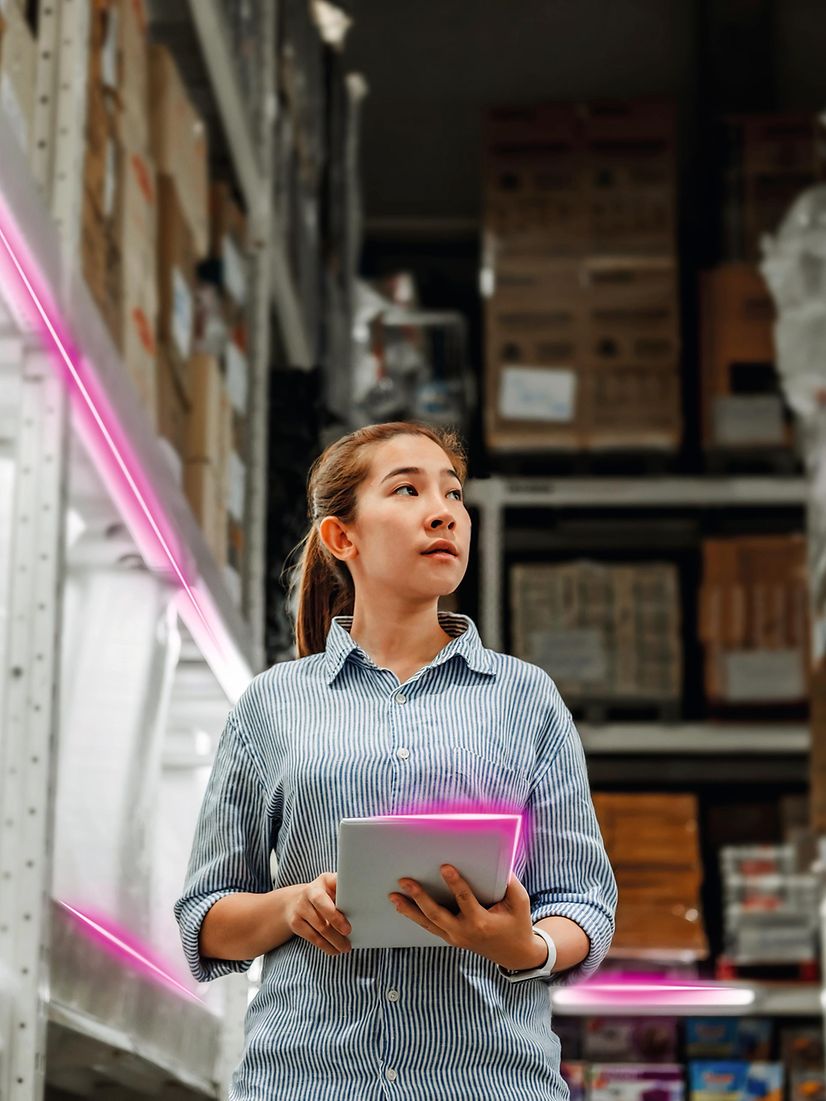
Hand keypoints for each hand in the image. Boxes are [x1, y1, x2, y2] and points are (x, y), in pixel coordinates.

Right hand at [285, 873, 351, 956]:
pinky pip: (313, 938)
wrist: (293, 902)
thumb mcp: (332, 887)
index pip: (333, 883)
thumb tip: (364, 905)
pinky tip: (335, 950)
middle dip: (338, 922)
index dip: (341, 894)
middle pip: (324, 908)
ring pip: (320, 927)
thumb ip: (345, 892)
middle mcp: (309, 891)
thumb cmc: (322, 895)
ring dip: (335, 940)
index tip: (352, 911)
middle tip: (349, 932)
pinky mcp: (295, 923)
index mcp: (323, 880)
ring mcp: (300, 907)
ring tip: (346, 947)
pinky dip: (326, 946)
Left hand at [389, 866, 540, 969]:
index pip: (464, 899)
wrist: (514, 954)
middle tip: (405, 880)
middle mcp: (464, 932)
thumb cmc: (517, 923)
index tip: (444, 866)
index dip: (454, 883)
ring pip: (428, 922)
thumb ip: (508, 881)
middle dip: (419, 897)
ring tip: (393, 895)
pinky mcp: (450, 938)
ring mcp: (455, 937)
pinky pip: (430, 926)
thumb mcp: (519, 901)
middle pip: (437, 914)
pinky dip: (415, 916)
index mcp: (481, 922)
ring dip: (409, 909)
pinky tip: (401, 905)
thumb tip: (495, 857)